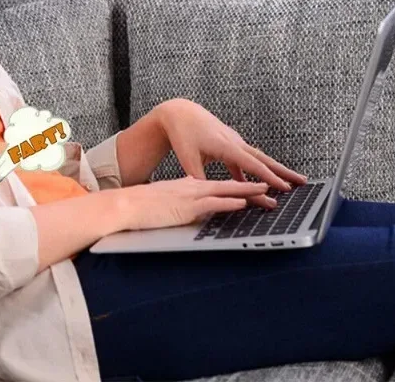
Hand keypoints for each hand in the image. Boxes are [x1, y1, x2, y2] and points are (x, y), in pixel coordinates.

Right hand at [115, 177, 270, 230]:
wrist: (125, 205)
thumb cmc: (140, 207)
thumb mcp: (164, 203)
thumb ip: (178, 204)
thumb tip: (188, 209)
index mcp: (186, 186)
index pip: (216, 186)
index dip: (235, 187)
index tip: (251, 188)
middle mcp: (191, 187)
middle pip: (226, 185)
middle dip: (249, 187)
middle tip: (269, 188)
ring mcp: (189, 195)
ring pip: (225, 191)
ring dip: (247, 193)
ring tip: (266, 193)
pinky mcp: (186, 206)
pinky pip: (213, 203)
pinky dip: (230, 202)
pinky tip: (242, 203)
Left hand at [155, 99, 307, 208]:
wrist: (179, 112)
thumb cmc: (182, 134)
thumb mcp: (188, 159)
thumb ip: (200, 180)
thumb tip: (208, 198)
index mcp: (226, 145)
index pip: (253, 164)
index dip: (269, 177)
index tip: (285, 188)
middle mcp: (234, 142)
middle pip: (263, 159)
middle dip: (283, 172)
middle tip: (303, 182)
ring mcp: (234, 142)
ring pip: (257, 159)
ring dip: (272, 171)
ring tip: (289, 183)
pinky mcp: (229, 144)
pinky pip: (246, 159)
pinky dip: (254, 170)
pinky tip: (257, 182)